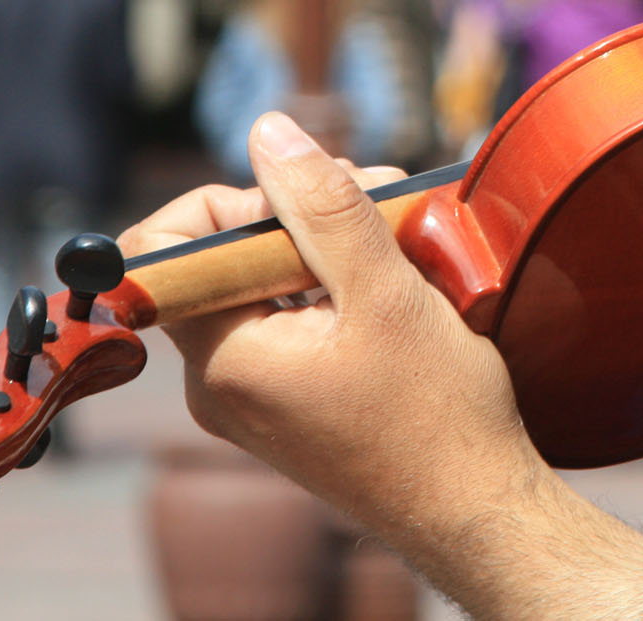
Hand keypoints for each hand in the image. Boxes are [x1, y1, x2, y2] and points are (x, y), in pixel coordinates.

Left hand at [118, 113, 642, 617]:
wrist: (476, 510)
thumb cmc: (437, 416)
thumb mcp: (385, 291)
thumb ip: (322, 206)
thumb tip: (269, 133)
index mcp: (224, 359)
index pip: (166, 252)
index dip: (227, 203)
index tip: (303, 200)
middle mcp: (221, 382)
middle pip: (225, 258)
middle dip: (303, 215)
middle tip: (380, 203)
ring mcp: (254, 397)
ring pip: (266, 284)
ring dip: (332, 246)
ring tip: (405, 241)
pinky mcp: (290, 404)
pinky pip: (292, 320)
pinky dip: (340, 288)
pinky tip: (401, 284)